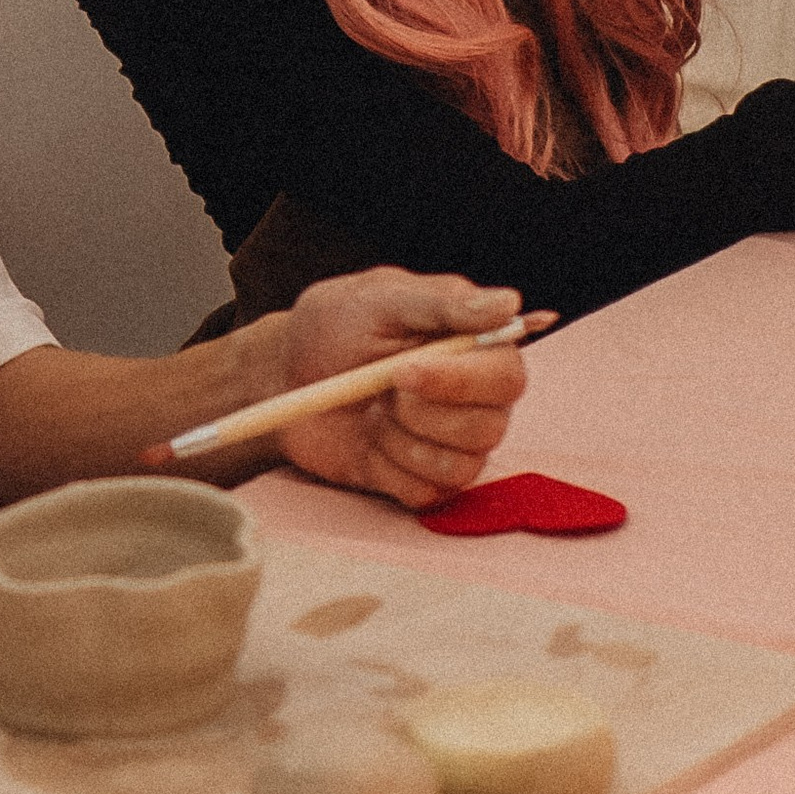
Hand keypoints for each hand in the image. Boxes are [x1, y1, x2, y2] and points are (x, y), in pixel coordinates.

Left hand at [267, 271, 532, 509]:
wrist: (286, 377)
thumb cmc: (335, 328)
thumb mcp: (380, 300)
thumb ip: (443, 303)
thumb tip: (508, 303)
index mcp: (477, 348)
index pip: (506, 378)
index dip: (459, 382)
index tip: (402, 372)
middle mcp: (477, 399)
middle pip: (490, 428)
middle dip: (423, 415)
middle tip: (381, 392)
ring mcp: (454, 443)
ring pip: (459, 466)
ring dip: (401, 440)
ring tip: (373, 410)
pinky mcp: (426, 479)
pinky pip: (426, 493)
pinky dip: (387, 468)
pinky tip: (370, 441)